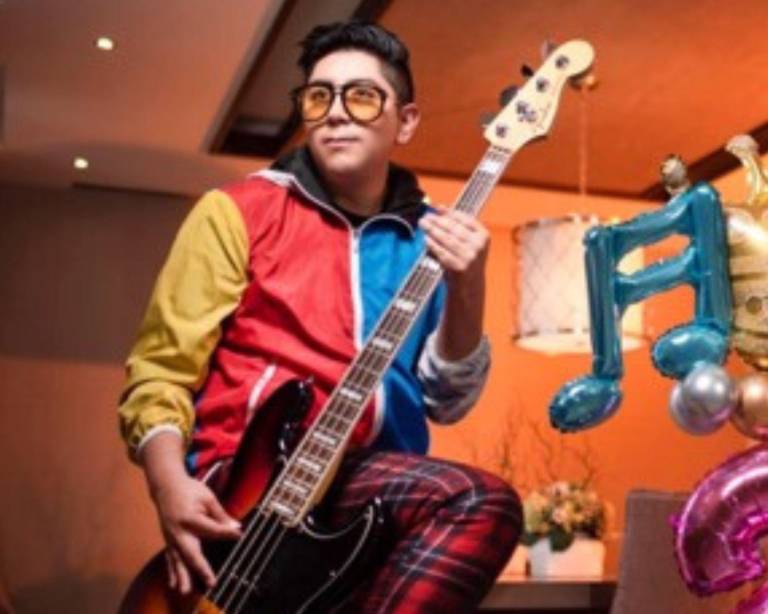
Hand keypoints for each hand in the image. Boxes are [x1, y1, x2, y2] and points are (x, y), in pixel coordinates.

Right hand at [152, 474, 241, 593]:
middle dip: (201, 568)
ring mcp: (171, 537)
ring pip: (177, 560)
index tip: (239, 534)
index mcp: (189, 517)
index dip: (226, 532)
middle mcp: (178, 530)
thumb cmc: (189, 490)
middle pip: (191, 552)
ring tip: (185, 591)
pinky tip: (175, 585)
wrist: (165, 486)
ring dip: (182, 576)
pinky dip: (172, 572)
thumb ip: (220, 514)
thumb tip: (236, 526)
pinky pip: (170, 558)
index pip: (211, 529)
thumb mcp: (207, 497)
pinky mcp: (168, 540)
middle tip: (211, 582)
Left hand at [419, 208, 489, 359]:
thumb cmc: (464, 258)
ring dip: (432, 230)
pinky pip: (442, 253)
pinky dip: (432, 245)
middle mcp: (479, 246)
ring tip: (423, 224)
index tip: (436, 208)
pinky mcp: (459, 267)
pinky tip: (426, 239)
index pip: (464, 219)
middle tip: (425, 217)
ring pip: (447, 239)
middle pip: (454, 228)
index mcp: (484, 235)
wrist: (469, 286)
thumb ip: (455, 225)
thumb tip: (438, 207)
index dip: (449, 212)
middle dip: (437, 221)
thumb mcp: (466, 241)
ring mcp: (470, 257)